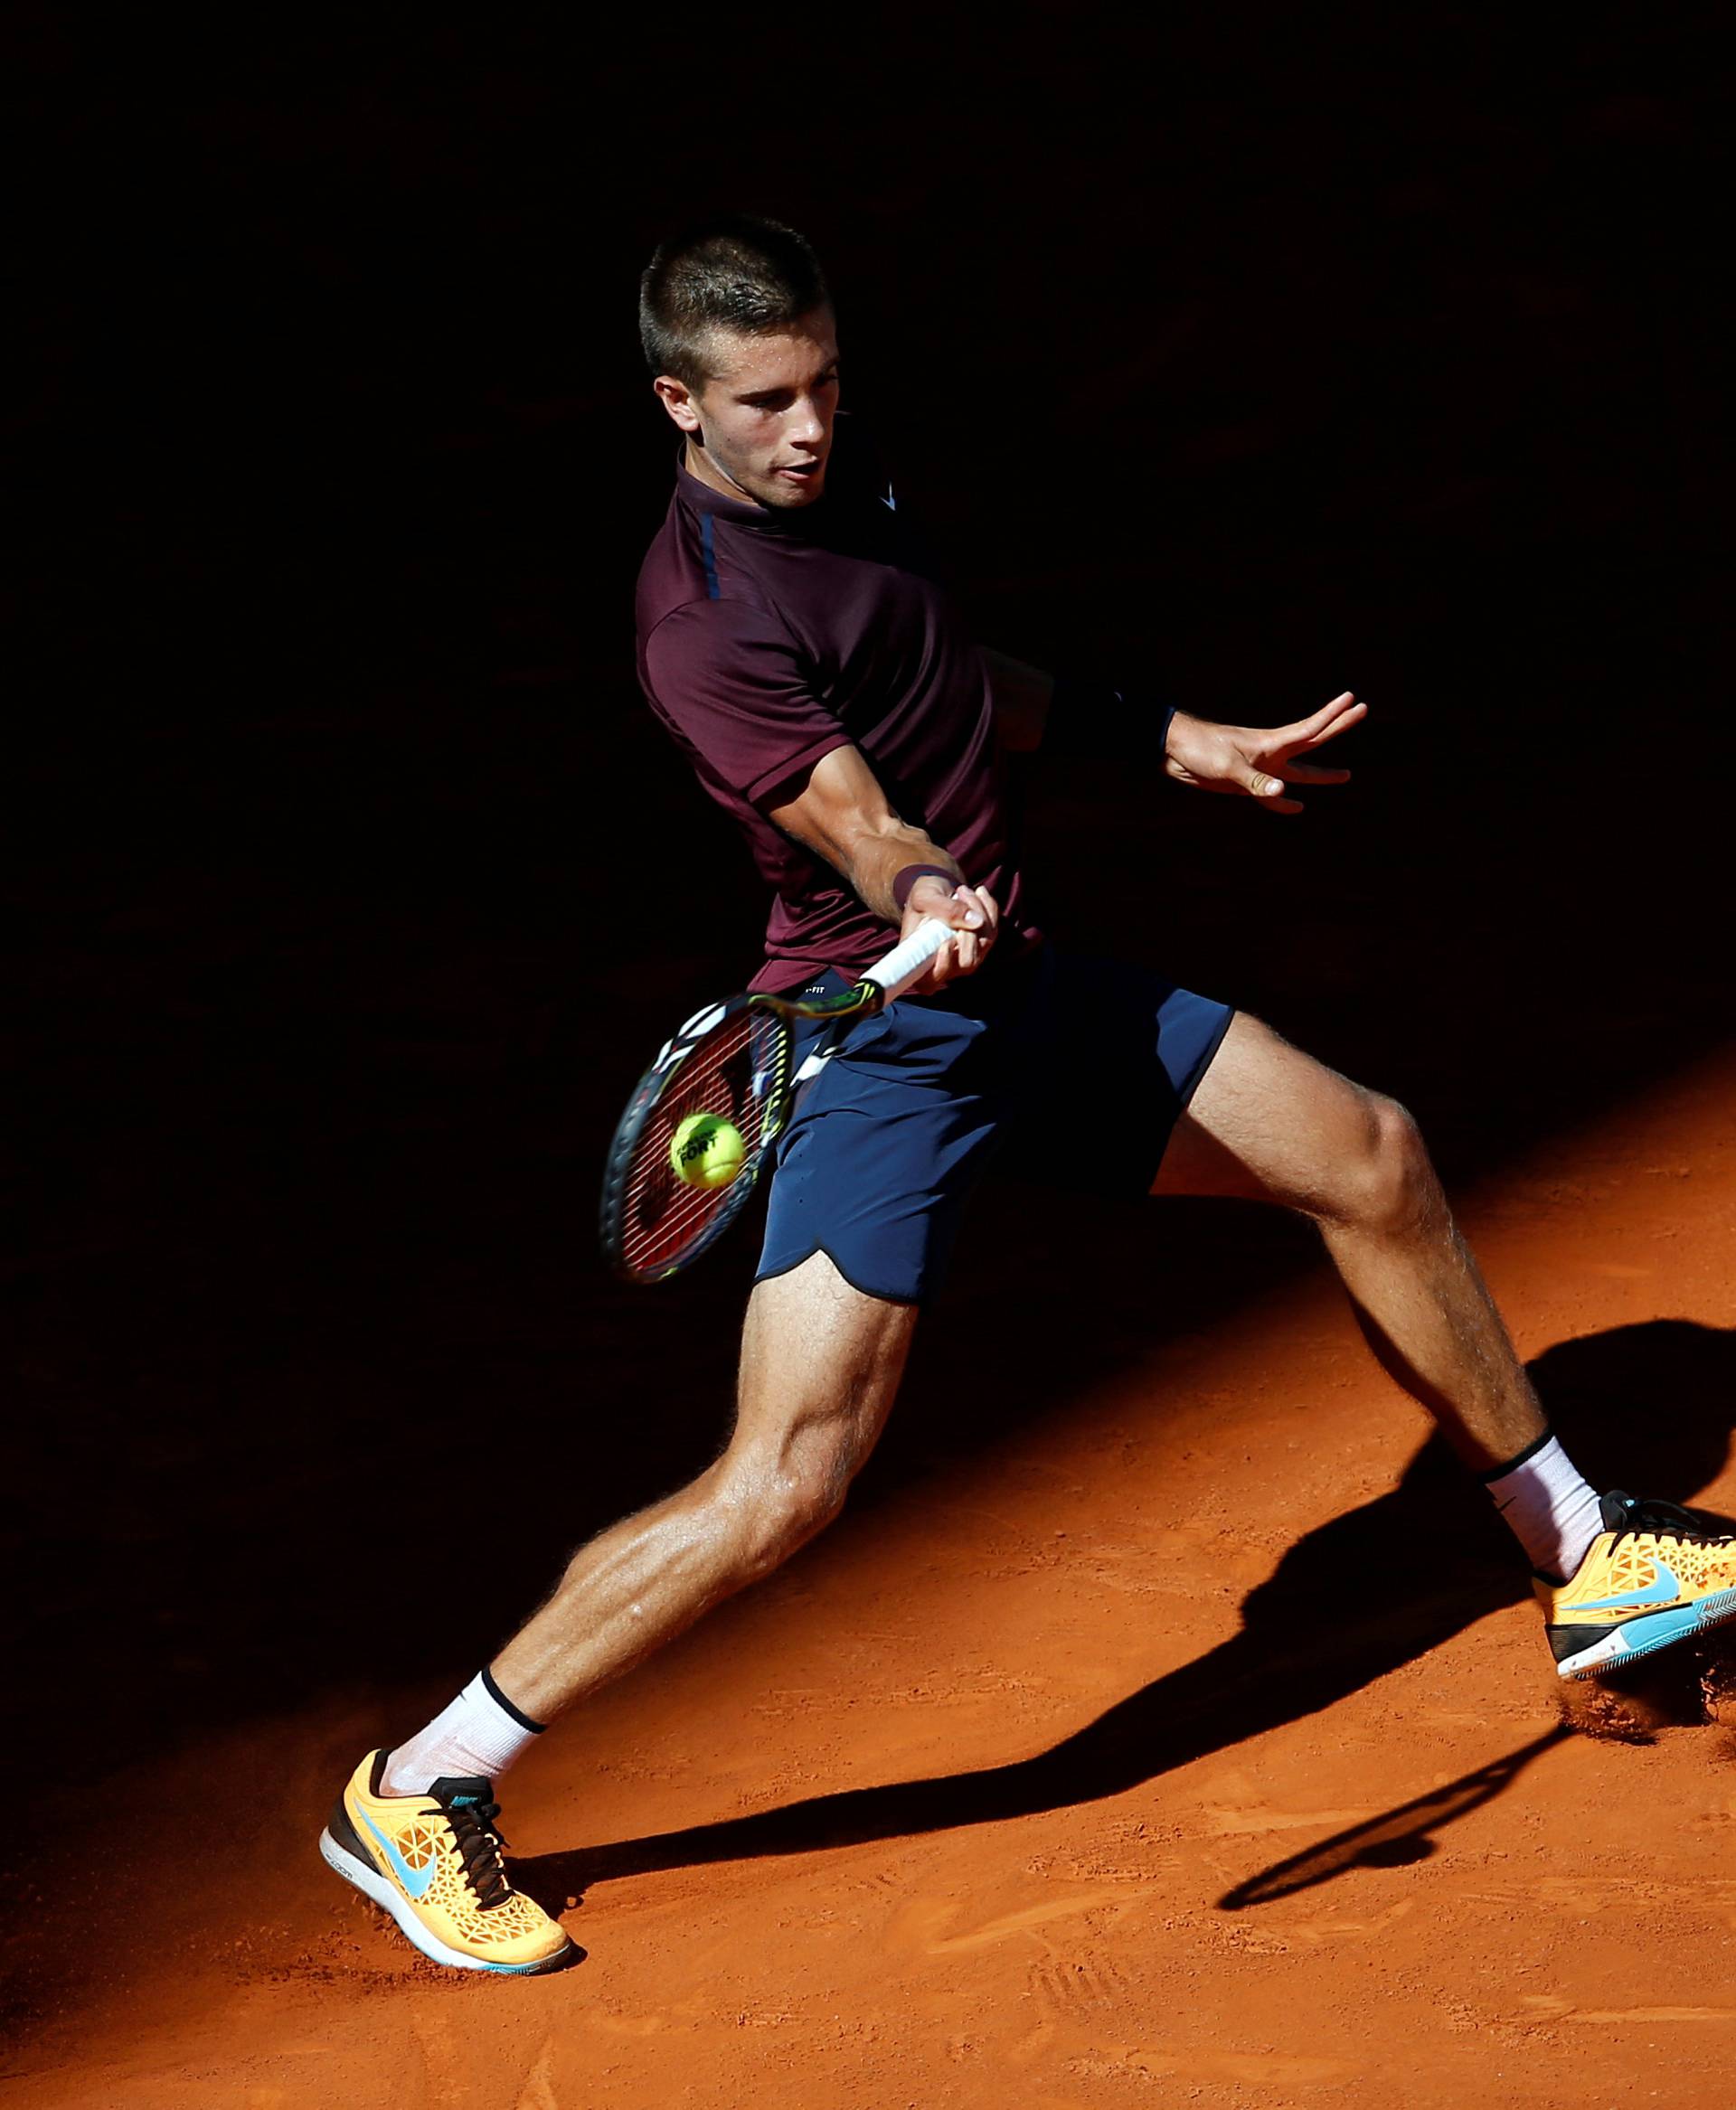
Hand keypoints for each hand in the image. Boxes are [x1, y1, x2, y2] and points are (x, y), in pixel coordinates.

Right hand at [901, 877, 998, 990]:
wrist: (936, 890)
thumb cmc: (923, 897)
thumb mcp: (926, 897)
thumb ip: (946, 910)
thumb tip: (976, 922)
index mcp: (918, 959)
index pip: (929, 982)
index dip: (942, 967)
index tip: (946, 942)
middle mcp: (943, 966)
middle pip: (967, 962)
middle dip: (968, 931)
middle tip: (958, 900)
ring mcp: (965, 959)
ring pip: (984, 944)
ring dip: (979, 912)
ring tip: (962, 891)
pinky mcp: (981, 947)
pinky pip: (994, 931)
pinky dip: (989, 908)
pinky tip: (979, 893)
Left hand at [1163, 691, 1365, 813]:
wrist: (1174, 752)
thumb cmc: (1201, 750)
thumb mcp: (1229, 766)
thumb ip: (1256, 781)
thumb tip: (1284, 791)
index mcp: (1273, 743)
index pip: (1311, 728)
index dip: (1334, 715)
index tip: (1355, 700)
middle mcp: (1272, 753)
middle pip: (1314, 742)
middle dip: (1338, 728)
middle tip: (1363, 712)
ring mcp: (1261, 768)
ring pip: (1299, 772)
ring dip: (1321, 774)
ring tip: (1345, 775)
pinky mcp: (1247, 783)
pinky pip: (1273, 795)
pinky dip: (1285, 802)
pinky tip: (1297, 807)